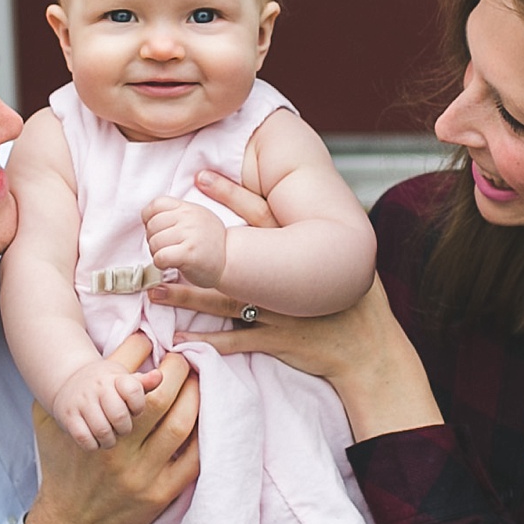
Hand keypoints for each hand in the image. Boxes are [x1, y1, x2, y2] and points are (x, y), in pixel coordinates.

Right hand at [27, 334, 200, 523]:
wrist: (73, 522)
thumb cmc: (62, 466)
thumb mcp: (48, 423)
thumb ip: (58, 388)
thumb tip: (73, 351)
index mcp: (90, 424)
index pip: (119, 375)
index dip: (139, 348)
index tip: (151, 339)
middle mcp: (117, 448)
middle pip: (156, 397)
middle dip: (175, 370)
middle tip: (182, 357)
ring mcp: (141, 473)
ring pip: (179, 425)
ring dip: (194, 396)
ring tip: (198, 380)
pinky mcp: (160, 493)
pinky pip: (191, 459)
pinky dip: (201, 434)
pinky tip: (205, 415)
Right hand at [50, 358, 152, 450]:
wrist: (69, 382)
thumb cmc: (106, 386)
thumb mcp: (124, 379)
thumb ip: (143, 383)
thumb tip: (158, 377)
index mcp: (114, 377)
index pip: (133, 391)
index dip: (138, 406)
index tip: (134, 411)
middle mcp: (96, 387)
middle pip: (119, 415)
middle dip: (124, 428)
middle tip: (122, 429)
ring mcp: (80, 402)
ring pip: (102, 430)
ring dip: (109, 439)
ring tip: (110, 437)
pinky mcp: (68, 417)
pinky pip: (84, 438)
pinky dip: (93, 444)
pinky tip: (96, 440)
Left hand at [143, 196, 226, 287]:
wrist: (229, 261)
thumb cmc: (208, 244)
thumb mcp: (196, 219)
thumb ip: (176, 214)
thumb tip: (148, 218)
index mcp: (188, 208)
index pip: (156, 204)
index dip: (149, 219)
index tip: (157, 231)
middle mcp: (190, 218)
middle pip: (152, 225)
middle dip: (153, 239)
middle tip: (164, 248)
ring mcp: (190, 234)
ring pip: (154, 242)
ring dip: (156, 254)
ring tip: (168, 257)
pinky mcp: (189, 253)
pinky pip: (160, 256)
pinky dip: (160, 263)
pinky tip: (169, 265)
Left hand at [157, 168, 441, 441]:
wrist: (367, 346)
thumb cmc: (355, 302)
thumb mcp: (341, 260)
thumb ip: (317, 232)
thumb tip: (301, 201)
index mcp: (301, 251)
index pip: (260, 216)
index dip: (231, 195)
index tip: (200, 177)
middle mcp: (284, 279)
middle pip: (230, 260)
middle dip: (192, 255)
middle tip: (159, 247)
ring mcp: (279, 311)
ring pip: (223, 302)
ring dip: (187, 298)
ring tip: (156, 290)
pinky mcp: (276, 340)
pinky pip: (236, 341)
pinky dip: (207, 342)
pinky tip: (180, 340)